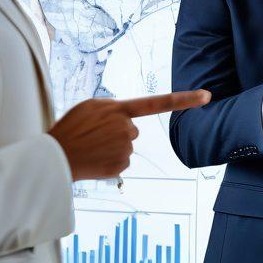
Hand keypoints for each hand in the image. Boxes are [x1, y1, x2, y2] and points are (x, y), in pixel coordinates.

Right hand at [49, 90, 210, 180]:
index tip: (207, 96)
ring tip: (90, 147)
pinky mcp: (122, 165)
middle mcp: (127, 128)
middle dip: (117, 132)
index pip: (158, 102)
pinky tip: (94, 159)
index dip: (185, 99)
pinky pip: (121, 161)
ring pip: (126, 146)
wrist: (54, 156)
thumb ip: (113, 107)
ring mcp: (126, 148)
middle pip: (132, 130)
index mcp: (120, 109)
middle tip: (94, 136)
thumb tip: (127, 118)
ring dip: (111, 147)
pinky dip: (109, 161)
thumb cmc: (70, 129)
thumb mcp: (89, 106)